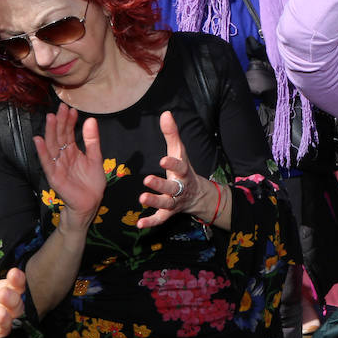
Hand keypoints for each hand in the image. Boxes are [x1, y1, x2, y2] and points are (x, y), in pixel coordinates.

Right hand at [31, 105, 107, 231]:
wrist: (90, 203)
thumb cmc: (92, 182)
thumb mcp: (95, 158)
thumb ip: (92, 140)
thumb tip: (90, 119)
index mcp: (72, 151)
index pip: (69, 133)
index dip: (69, 121)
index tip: (71, 109)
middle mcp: (62, 156)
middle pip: (59, 136)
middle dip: (60, 122)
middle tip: (61, 107)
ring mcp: (57, 165)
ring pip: (52, 146)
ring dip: (50, 132)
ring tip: (51, 117)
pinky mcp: (54, 176)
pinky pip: (47, 162)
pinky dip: (42, 151)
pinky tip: (38, 139)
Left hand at [138, 111, 226, 228]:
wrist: (197, 195)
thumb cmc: (183, 169)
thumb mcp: (179, 151)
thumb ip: (172, 134)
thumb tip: (165, 113)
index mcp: (183, 171)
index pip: (179, 166)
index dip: (172, 163)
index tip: (162, 158)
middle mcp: (180, 188)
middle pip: (172, 187)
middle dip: (161, 184)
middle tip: (147, 180)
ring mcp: (175, 202)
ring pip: (166, 203)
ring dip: (154, 201)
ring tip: (142, 198)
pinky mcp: (169, 213)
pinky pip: (160, 219)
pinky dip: (151, 222)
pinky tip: (139, 224)